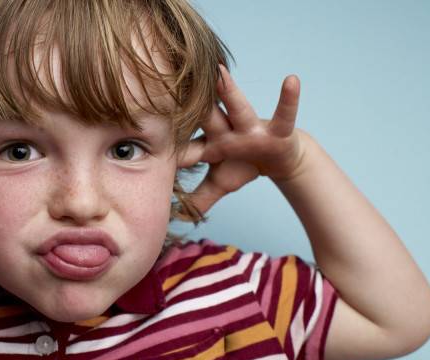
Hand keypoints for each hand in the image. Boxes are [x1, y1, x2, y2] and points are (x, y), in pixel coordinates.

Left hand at [178, 65, 307, 214]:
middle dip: (188, 102)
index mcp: (209, 145)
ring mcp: (251, 129)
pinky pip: (285, 114)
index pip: (182, 147)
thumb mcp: (221, 184)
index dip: (163, 142)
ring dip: (229, 91)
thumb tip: (177, 217)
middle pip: (203, 117)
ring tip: (219, 72)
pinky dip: (290, 99)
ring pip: (238, 108)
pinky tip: (292, 80)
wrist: (280, 158)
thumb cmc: (244, 164)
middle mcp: (226, 131)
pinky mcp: (278, 130)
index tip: (137, 127)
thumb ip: (199, 199)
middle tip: (166, 81)